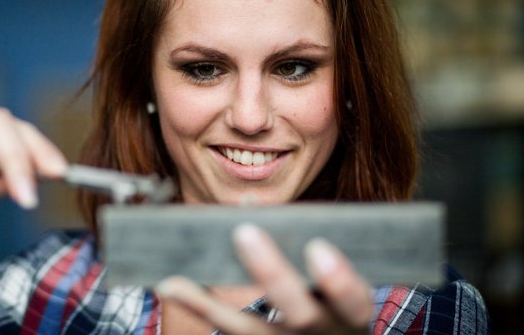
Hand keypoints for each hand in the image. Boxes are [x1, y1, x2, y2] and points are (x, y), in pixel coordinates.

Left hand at [156, 224, 372, 333]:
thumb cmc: (331, 305)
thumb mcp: (334, 283)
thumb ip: (300, 244)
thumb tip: (250, 201)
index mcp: (349, 314)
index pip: (353, 299)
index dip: (337, 279)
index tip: (317, 247)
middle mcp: (321, 334)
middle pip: (299, 314)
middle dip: (272, 273)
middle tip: (246, 233)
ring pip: (248, 331)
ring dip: (210, 304)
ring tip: (176, 278)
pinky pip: (227, 330)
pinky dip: (198, 306)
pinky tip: (170, 285)